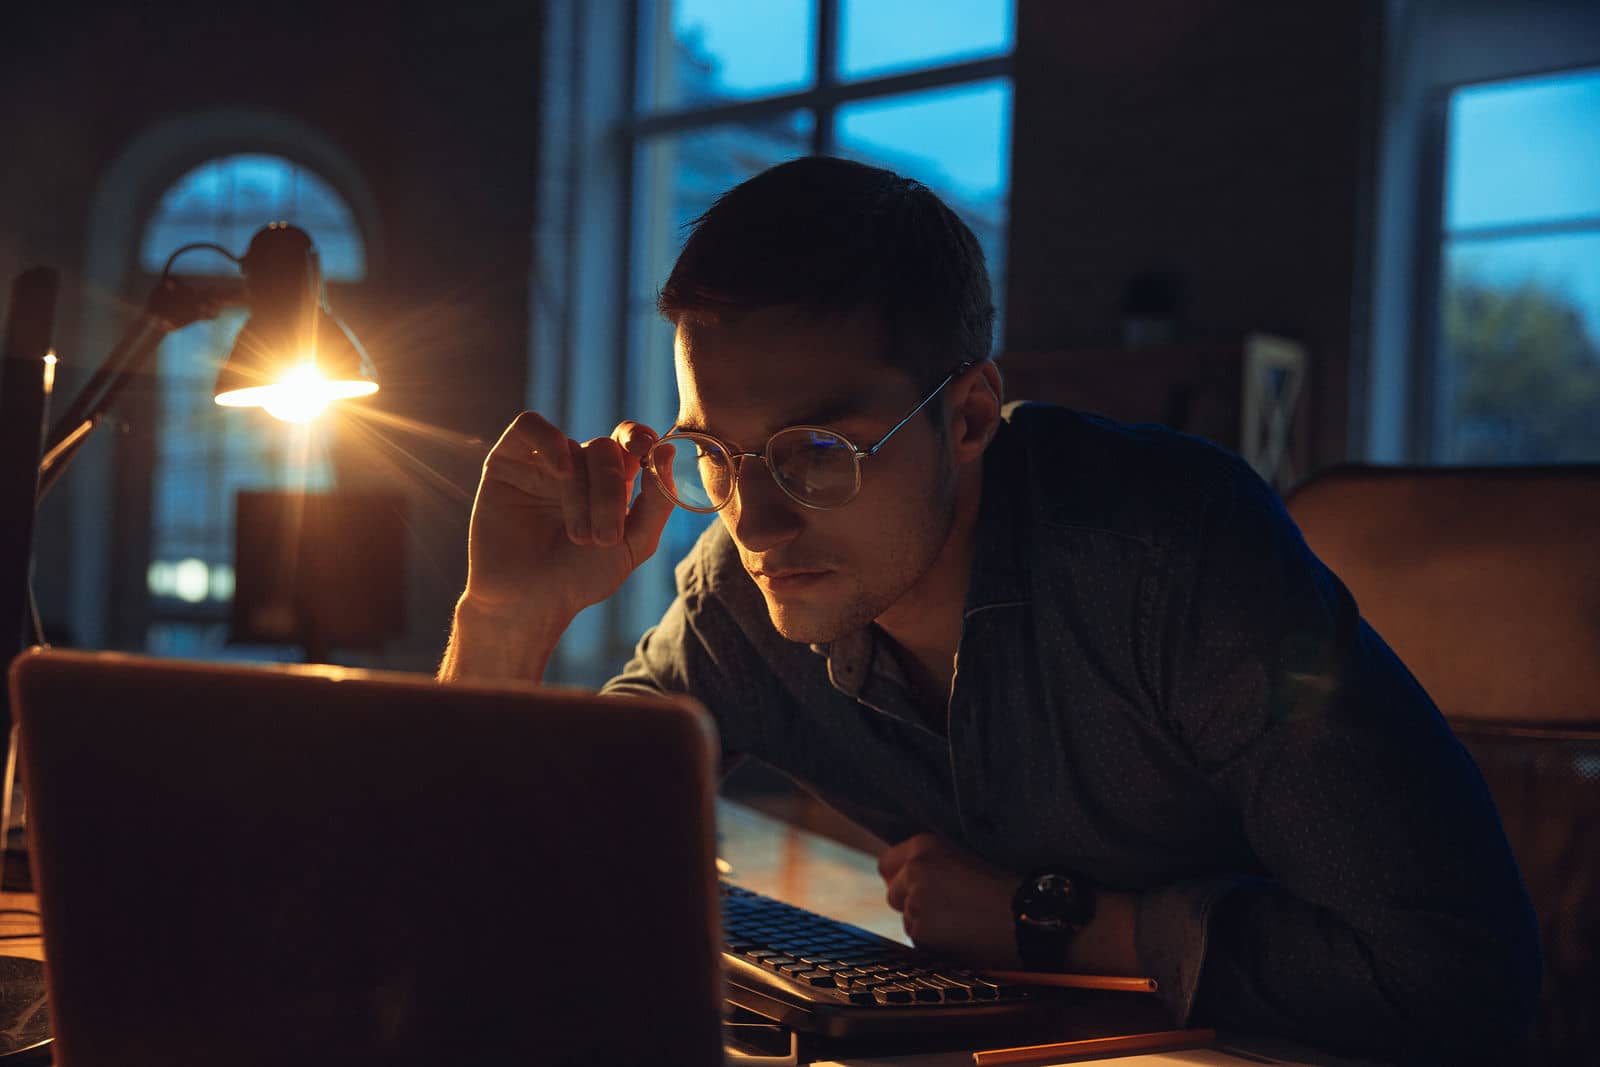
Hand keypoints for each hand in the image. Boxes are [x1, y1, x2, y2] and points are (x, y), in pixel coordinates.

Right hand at [463, 412, 674, 625]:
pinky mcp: (507, 462)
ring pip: (573, 447)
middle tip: (605, 537)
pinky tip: (559, 471)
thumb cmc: (580, 578)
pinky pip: (530, 425)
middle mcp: (577, 468)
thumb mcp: (635, 544)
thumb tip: (667, 450)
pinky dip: (549, 441)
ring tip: (579, 536)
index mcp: (610, 482)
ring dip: (582, 493)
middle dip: (611, 492)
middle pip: (605, 449)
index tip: (647, 450)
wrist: (528, 603)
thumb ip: (658, 500)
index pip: (631, 440)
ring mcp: (542, 463)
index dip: (641, 437)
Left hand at [877, 832, 1021, 968]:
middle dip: (911, 903)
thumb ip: (930, 864)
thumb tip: (903, 879)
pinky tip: (963, 938)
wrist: (1027, 917)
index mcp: (925, 845)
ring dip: (926, 925)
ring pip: (908, 920)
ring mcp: (915, 903)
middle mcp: (914, 870)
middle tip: (945, 910)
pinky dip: (935, 944)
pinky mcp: (921, 933)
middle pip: (893, 894)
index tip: (916, 888)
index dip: (901, 878)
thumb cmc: (1003, 887)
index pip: (887, 864)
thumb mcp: (963, 858)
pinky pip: (919, 942)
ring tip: (962, 924)